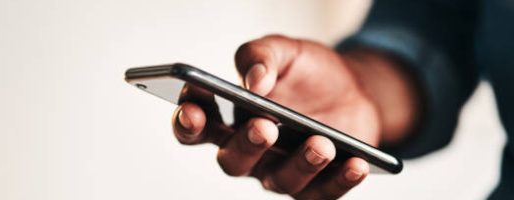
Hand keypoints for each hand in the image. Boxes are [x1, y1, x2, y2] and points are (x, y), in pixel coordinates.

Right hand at [172, 35, 383, 198]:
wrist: (352, 88)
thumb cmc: (306, 72)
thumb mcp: (283, 50)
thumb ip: (260, 56)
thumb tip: (254, 81)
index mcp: (230, 118)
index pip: (197, 127)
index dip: (187, 122)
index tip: (192, 109)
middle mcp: (250, 151)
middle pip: (232, 161)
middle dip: (245, 145)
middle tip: (263, 127)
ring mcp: (281, 170)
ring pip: (279, 180)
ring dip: (299, 164)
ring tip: (320, 144)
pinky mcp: (316, 184)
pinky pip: (322, 193)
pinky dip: (339, 181)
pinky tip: (355, 164)